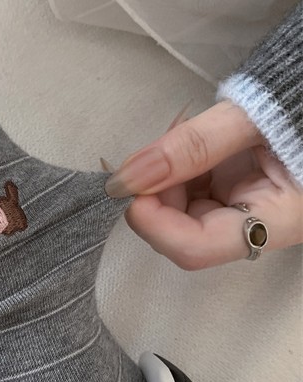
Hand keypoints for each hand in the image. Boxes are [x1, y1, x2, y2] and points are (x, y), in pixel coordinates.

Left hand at [105, 101, 302, 269]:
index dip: (153, 225)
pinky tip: (181, 147)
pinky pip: (189, 196)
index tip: (128, 188)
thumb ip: (192, 146)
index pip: (197, 248)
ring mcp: (242, 211)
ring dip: (163, 182)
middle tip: (152, 155)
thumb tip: (128, 177)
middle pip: (182, 235)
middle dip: (156, 198)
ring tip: (176, 139)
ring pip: (180, 216)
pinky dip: (174, 173)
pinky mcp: (232, 194)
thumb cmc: (301, 100)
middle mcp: (257, 226)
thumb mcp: (250, 118)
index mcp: (278, 219)